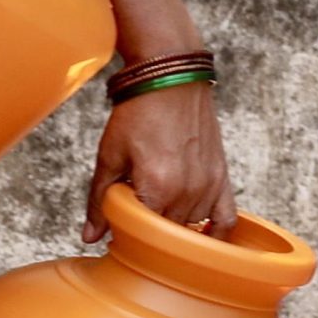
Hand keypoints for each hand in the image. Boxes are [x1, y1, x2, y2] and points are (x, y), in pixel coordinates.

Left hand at [87, 80, 235, 243]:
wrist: (171, 79)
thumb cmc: (138, 113)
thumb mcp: (109, 156)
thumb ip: (100, 200)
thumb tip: (90, 236)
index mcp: (158, 188)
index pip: (142, 234)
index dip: (126, 233)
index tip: (116, 225)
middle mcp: (188, 191)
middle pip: (167, 234)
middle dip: (149, 229)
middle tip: (133, 214)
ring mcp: (208, 185)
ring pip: (191, 228)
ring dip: (175, 226)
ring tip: (158, 209)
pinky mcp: (221, 176)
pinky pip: (226, 218)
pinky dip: (216, 233)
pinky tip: (203, 238)